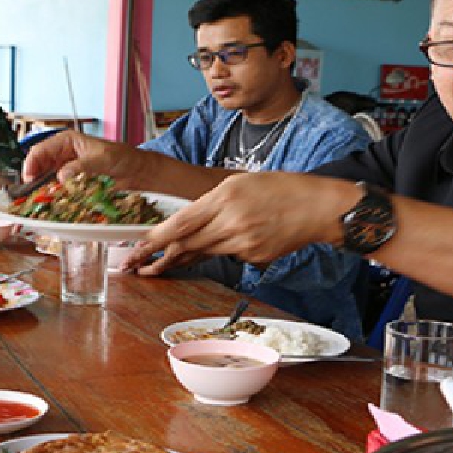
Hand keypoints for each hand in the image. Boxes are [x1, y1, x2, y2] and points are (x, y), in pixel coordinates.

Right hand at [21, 131, 151, 189]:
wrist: (136, 171)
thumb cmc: (122, 158)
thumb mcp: (101, 159)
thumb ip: (81, 166)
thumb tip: (61, 176)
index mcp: (67, 141)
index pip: (41, 150)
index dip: (31, 164)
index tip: (29, 180)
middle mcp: (63, 154)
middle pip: (39, 166)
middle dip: (34, 180)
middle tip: (31, 195)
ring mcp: (67, 169)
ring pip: (46, 179)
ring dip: (42, 190)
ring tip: (39, 201)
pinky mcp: (72, 183)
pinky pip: (57, 189)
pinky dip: (53, 196)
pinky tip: (52, 203)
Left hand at [132, 172, 344, 274]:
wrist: (317, 206)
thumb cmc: (278, 188)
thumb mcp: (239, 183)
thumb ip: (210, 204)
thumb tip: (184, 226)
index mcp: (225, 198)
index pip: (181, 223)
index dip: (156, 239)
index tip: (137, 248)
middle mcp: (232, 222)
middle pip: (187, 244)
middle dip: (158, 258)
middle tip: (135, 267)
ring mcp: (245, 243)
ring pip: (204, 253)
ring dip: (181, 259)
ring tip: (157, 268)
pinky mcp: (256, 257)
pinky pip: (229, 257)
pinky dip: (221, 251)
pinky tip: (232, 242)